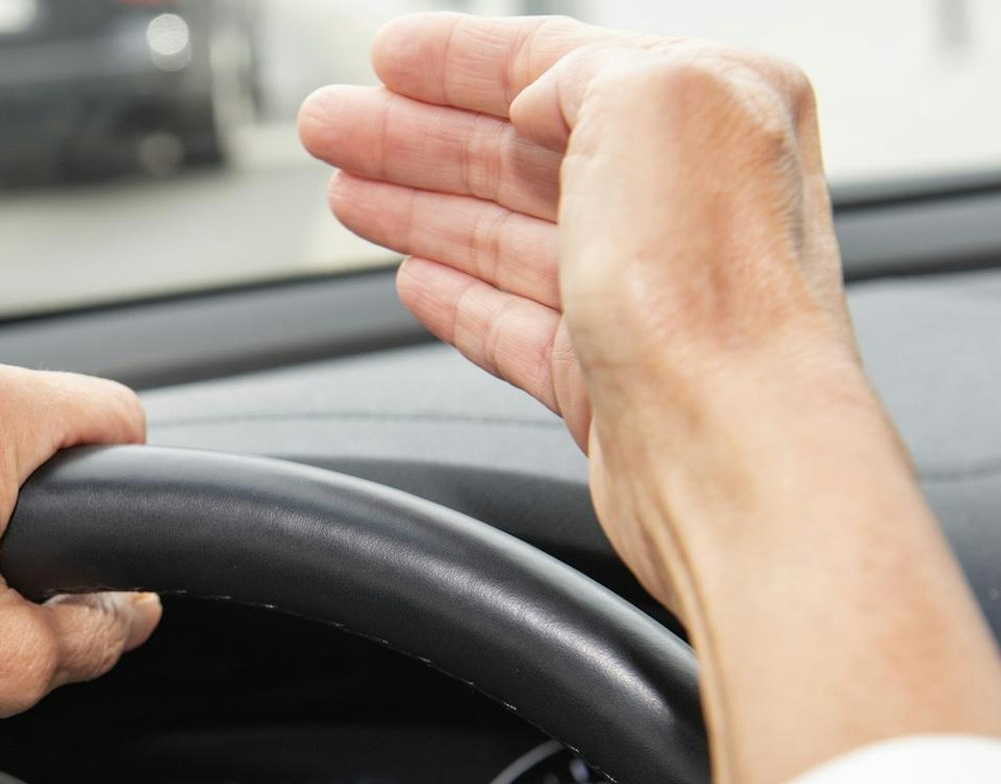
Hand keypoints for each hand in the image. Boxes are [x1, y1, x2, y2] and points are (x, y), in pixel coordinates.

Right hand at [297, 14, 1000, 783]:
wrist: (727, 451)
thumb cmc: (714, 287)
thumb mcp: (646, 98)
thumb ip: (578, 70)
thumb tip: (536, 96)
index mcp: (713, 108)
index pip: (559, 62)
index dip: (461, 58)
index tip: (387, 55)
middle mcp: (689, 198)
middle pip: (519, 151)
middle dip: (414, 134)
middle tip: (333, 124)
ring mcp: (646, 293)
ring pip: (507, 234)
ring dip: (418, 207)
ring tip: (346, 193)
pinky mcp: (612, 379)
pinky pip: (516, 323)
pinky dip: (459, 297)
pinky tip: (413, 281)